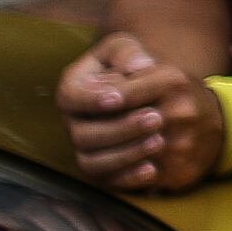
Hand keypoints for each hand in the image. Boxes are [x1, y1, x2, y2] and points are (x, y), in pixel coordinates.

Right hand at [55, 30, 216, 192]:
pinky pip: (108, 182)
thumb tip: (139, 67)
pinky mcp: (103, 169)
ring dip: (126, 154)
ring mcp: (86, 147)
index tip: (117, 98)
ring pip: (93, 162)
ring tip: (159, 140)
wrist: (152, 94)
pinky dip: (129, 178)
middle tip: (156, 117)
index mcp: (74, 88)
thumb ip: (129, 52)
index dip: (91, 100)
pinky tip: (153, 169)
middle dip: (121, 128)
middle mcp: (74, 122)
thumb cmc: (135, 66)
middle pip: (83, 134)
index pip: (71, 97)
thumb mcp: (129, 48)